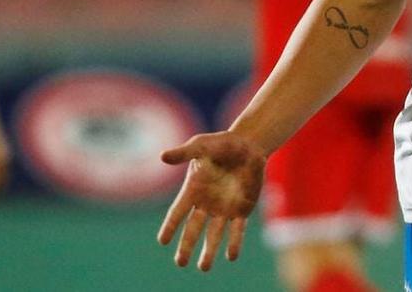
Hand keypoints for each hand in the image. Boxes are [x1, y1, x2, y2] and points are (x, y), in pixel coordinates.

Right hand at [157, 131, 265, 271]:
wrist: (249, 146)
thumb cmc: (222, 144)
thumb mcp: (202, 145)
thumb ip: (184, 153)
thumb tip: (162, 157)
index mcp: (193, 190)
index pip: (178, 212)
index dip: (170, 226)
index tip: (162, 241)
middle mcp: (206, 204)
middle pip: (193, 229)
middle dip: (186, 246)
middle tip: (180, 263)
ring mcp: (224, 209)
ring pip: (214, 234)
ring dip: (209, 251)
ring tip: (203, 268)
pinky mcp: (241, 210)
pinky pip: (237, 230)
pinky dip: (234, 242)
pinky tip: (230, 256)